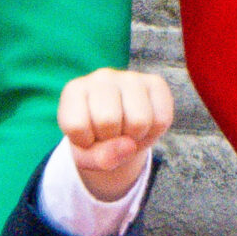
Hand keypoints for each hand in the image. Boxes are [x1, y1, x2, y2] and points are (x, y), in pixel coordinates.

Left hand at [58, 68, 173, 202]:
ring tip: (127, 131)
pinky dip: (154, 132)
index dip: (85, 142)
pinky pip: (162, 119)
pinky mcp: (156, 82)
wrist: (119, 131)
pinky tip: (144, 124)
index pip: (77, 125)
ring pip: (139, 120)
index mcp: (74, 90)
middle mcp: (101, 77)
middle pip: (108, 120)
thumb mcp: (86, 156)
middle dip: (111, 139)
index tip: (88, 136)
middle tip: (111, 135)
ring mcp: (130, 77)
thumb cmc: (96, 140)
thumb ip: (98, 158)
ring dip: (135, 137)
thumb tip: (129, 146)